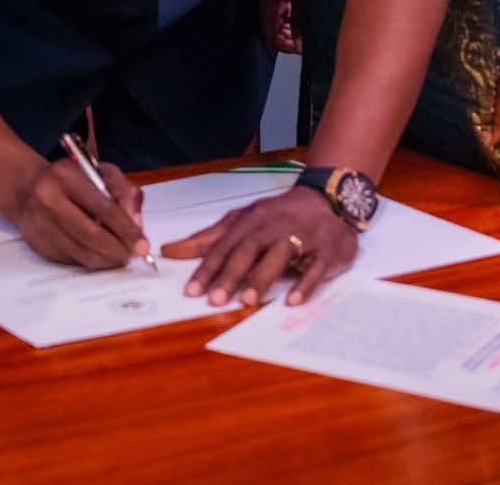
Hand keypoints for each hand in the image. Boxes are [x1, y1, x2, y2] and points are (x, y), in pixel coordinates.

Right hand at [2, 156, 147, 269]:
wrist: (25, 188)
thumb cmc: (70, 178)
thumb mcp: (99, 172)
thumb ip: (123, 193)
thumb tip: (136, 226)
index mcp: (66, 177)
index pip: (102, 207)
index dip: (125, 229)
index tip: (142, 245)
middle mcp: (49, 200)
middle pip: (90, 234)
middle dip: (117, 249)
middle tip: (133, 256)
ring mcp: (40, 225)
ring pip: (80, 252)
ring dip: (106, 260)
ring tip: (121, 258)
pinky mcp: (38, 245)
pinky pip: (70, 260)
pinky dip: (90, 262)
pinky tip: (101, 257)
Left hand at [163, 187, 354, 307]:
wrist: (328, 198)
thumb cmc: (279, 215)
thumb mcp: (242, 221)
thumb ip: (208, 238)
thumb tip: (171, 251)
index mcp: (252, 220)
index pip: (225, 245)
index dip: (208, 268)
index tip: (192, 291)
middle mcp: (274, 226)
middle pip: (249, 249)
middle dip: (231, 274)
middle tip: (215, 300)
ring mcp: (302, 237)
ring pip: (280, 256)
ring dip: (263, 277)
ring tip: (248, 300)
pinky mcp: (326, 250)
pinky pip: (316, 267)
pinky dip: (305, 284)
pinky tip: (292, 300)